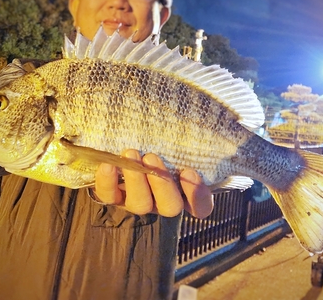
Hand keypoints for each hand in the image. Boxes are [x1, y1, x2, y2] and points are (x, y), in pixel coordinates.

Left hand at [93, 149, 213, 218]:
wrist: (124, 140)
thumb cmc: (159, 137)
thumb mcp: (174, 137)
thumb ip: (187, 137)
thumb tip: (214, 115)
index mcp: (184, 190)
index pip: (201, 206)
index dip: (198, 195)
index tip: (189, 171)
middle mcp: (162, 201)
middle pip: (170, 206)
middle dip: (162, 184)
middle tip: (151, 157)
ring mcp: (138, 201)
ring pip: (140, 204)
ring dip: (136, 180)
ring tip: (131, 154)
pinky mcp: (113, 196)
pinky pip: (109, 196)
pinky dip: (108, 181)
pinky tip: (108, 164)